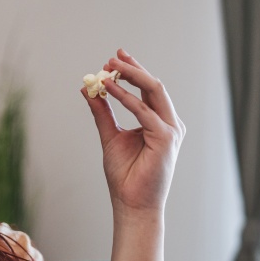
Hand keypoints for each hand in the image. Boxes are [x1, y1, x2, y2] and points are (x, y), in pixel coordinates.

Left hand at [82, 49, 184, 219]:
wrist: (131, 203)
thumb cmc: (124, 175)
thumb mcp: (110, 136)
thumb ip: (103, 112)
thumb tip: (89, 90)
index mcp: (159, 123)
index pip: (148, 90)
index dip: (133, 71)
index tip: (113, 58)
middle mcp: (168, 123)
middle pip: (153, 86)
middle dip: (132, 68)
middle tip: (112, 56)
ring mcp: (170, 130)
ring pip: (153, 91)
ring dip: (131, 75)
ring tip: (109, 67)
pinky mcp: (166, 138)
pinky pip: (144, 110)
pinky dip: (126, 97)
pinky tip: (109, 88)